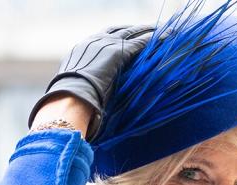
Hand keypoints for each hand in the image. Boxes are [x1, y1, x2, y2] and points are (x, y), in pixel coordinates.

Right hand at [28, 24, 154, 136]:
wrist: (69, 100)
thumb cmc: (69, 103)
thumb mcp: (74, 90)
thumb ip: (84, 86)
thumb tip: (88, 99)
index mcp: (81, 49)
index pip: (103, 36)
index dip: (117, 36)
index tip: (128, 37)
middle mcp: (94, 42)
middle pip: (119, 30)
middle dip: (135, 29)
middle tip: (149, 29)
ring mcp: (106, 45)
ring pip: (133, 32)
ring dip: (148, 31)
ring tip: (163, 31)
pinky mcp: (119, 52)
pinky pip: (141, 42)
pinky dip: (155, 39)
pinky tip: (167, 38)